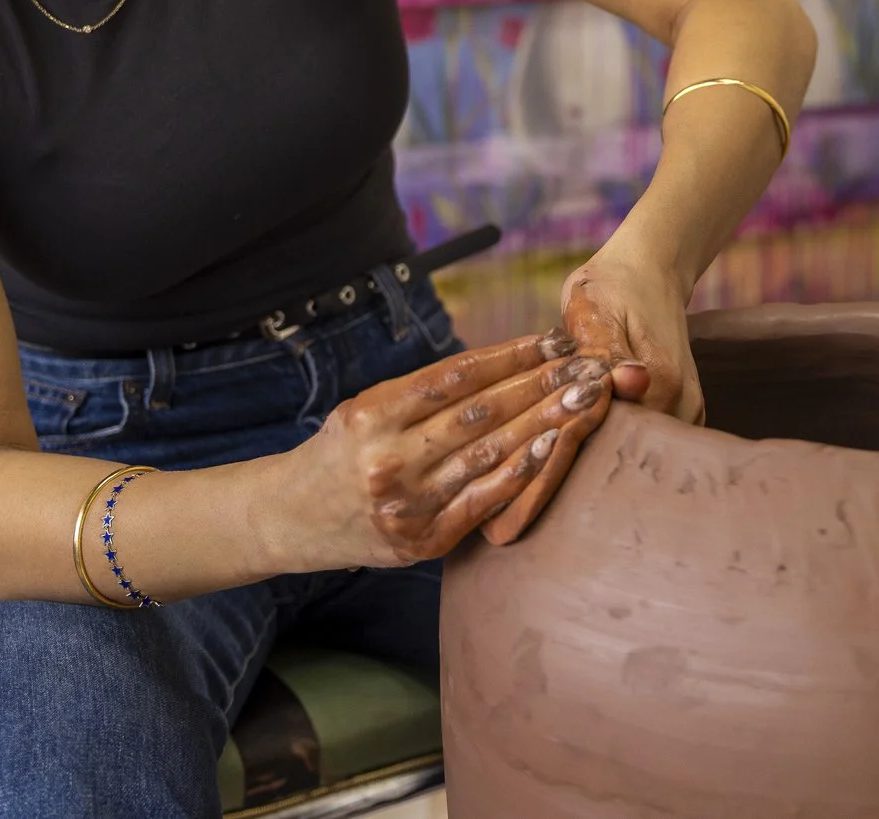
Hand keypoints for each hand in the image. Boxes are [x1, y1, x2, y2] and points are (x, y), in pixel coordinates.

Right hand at [285, 331, 612, 569]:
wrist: (289, 518)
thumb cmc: (341, 452)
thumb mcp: (366, 407)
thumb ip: (426, 393)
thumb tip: (508, 363)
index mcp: (372, 413)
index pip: (457, 375)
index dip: (513, 353)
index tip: (556, 337)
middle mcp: (387, 457)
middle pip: (481, 412)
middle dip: (542, 383)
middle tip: (590, 365)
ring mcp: (405, 504)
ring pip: (487, 453)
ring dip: (544, 422)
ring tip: (585, 399)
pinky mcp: (420, 542)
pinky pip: (481, 502)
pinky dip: (520, 473)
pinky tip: (554, 448)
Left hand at [478, 247, 699, 545]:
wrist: (655, 267)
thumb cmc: (614, 284)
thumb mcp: (596, 307)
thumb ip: (602, 350)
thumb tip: (622, 381)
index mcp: (658, 380)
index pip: (601, 440)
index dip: (551, 472)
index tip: (506, 504)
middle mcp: (680, 407)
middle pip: (616, 466)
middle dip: (558, 494)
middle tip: (500, 531)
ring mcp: (684, 416)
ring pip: (626, 465)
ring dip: (576, 488)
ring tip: (517, 522)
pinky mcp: (677, 418)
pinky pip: (633, 453)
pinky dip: (593, 467)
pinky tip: (553, 489)